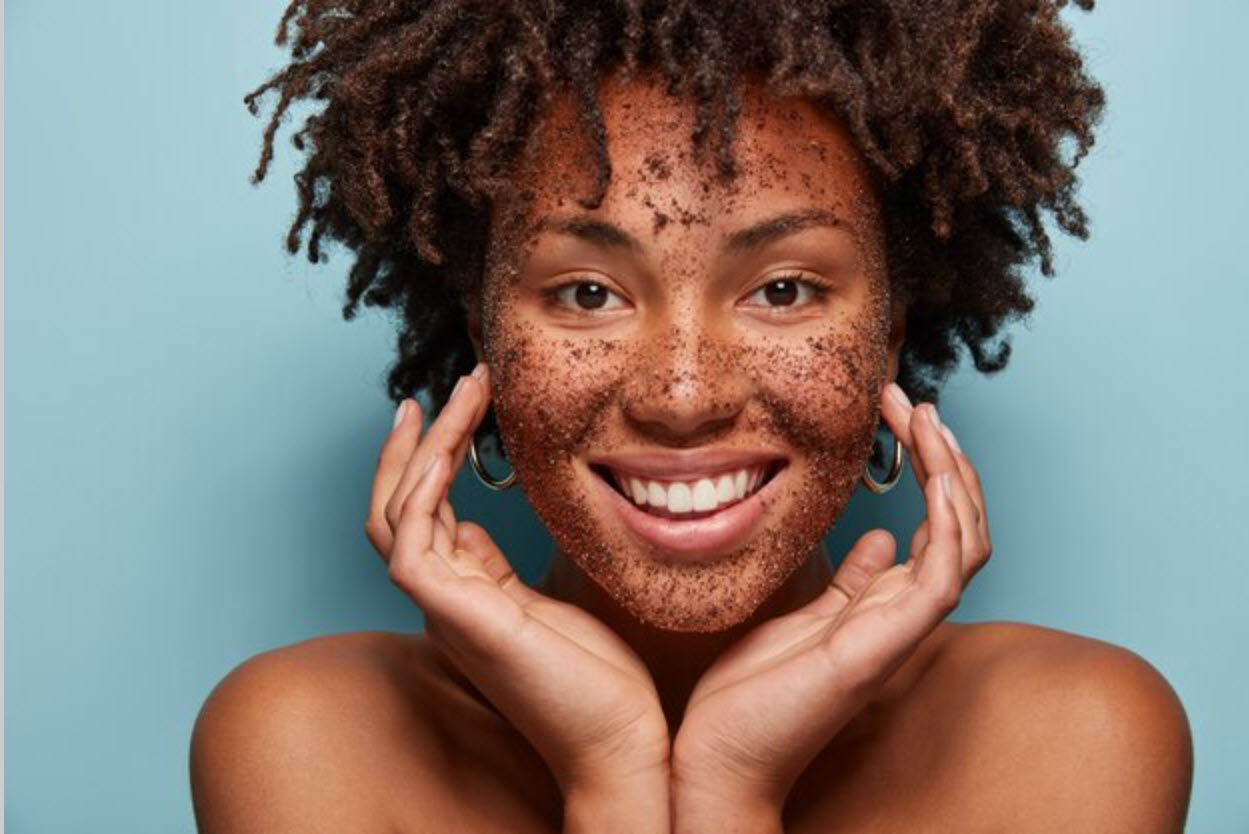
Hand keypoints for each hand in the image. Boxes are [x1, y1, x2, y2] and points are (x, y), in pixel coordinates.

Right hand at [364, 365, 669, 812]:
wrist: (620, 748)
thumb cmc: (597, 683)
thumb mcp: (546, 606)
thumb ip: (502, 571)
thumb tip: (476, 530)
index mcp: (466, 596)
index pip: (424, 516)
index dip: (431, 459)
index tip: (456, 406)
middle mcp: (445, 600)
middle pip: (398, 508)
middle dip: (418, 441)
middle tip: (450, 385)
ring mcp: (446, 610)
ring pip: (399, 515)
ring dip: (425, 447)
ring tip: (461, 393)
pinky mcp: (459, 619)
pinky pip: (410, 546)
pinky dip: (420, 492)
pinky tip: (446, 449)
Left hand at [671, 383, 991, 823]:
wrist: (720, 759)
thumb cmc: (751, 694)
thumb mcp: (800, 616)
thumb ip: (848, 581)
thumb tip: (875, 539)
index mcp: (883, 604)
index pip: (935, 524)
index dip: (929, 465)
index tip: (896, 409)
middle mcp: (901, 613)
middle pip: (960, 524)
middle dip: (944, 455)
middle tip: (910, 398)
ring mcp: (898, 630)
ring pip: (965, 543)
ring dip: (953, 474)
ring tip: (925, 418)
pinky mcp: (884, 645)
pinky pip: (943, 578)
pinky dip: (950, 525)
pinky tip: (935, 478)